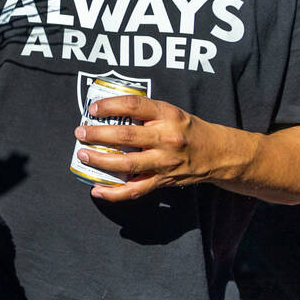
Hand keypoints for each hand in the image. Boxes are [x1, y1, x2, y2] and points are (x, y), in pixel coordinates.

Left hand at [75, 95, 244, 201]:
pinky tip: (96, 189)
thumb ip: (145, 112)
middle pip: (125, 135)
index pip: (133, 105)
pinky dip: (113, 193)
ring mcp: (165, 162)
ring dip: (100, 161)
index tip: (93, 109)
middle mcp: (166, 138)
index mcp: (168, 115)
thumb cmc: (188, 129)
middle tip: (80, 132)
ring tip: (83, 155)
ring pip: (127, 164)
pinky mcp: (163, 181)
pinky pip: (135, 190)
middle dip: (97, 134)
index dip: (109, 105)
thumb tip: (108, 112)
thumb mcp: (171, 112)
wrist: (218, 153)